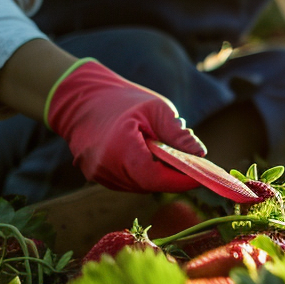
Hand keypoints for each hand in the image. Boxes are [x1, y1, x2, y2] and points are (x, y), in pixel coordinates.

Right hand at [44, 59, 204, 193]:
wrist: (82, 98)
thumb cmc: (122, 100)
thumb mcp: (156, 109)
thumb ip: (177, 134)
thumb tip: (201, 155)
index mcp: (118, 149)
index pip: (154, 177)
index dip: (180, 181)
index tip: (202, 177)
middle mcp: (104, 167)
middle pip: (148, 184)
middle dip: (173, 177)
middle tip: (193, 164)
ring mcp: (96, 174)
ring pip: (139, 185)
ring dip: (158, 175)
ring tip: (169, 152)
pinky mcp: (95, 175)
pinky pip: (127, 181)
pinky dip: (144, 173)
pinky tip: (151, 156)